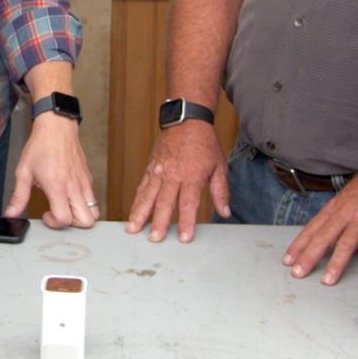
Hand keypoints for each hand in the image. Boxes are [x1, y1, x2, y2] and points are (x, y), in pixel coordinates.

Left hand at [4, 114, 98, 229]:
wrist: (57, 127)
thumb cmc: (41, 146)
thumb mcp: (24, 171)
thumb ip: (19, 196)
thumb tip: (11, 213)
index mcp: (57, 186)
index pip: (65, 219)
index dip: (54, 223)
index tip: (46, 215)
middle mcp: (74, 187)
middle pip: (86, 221)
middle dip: (72, 224)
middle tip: (58, 213)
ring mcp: (84, 183)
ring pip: (94, 213)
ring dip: (81, 216)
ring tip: (67, 207)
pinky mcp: (89, 178)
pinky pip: (93, 199)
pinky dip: (85, 204)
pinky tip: (70, 196)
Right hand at [124, 121, 229, 242]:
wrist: (187, 119)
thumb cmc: (204, 142)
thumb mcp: (219, 165)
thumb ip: (221, 191)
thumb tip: (225, 212)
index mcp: (192, 175)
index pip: (188, 203)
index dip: (186, 222)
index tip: (184, 237)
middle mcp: (172, 174)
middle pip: (164, 202)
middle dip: (158, 222)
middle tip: (154, 239)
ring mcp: (159, 171)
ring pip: (147, 196)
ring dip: (139, 213)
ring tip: (132, 229)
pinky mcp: (151, 167)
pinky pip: (142, 186)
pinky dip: (137, 200)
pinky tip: (133, 212)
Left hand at [282, 145, 357, 286]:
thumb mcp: (348, 195)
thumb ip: (337, 213)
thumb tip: (326, 229)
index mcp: (335, 207)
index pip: (312, 228)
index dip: (299, 245)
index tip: (288, 259)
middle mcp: (345, 213)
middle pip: (323, 237)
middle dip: (308, 256)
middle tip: (298, 272)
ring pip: (346, 244)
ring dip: (336, 263)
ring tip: (328, 280)